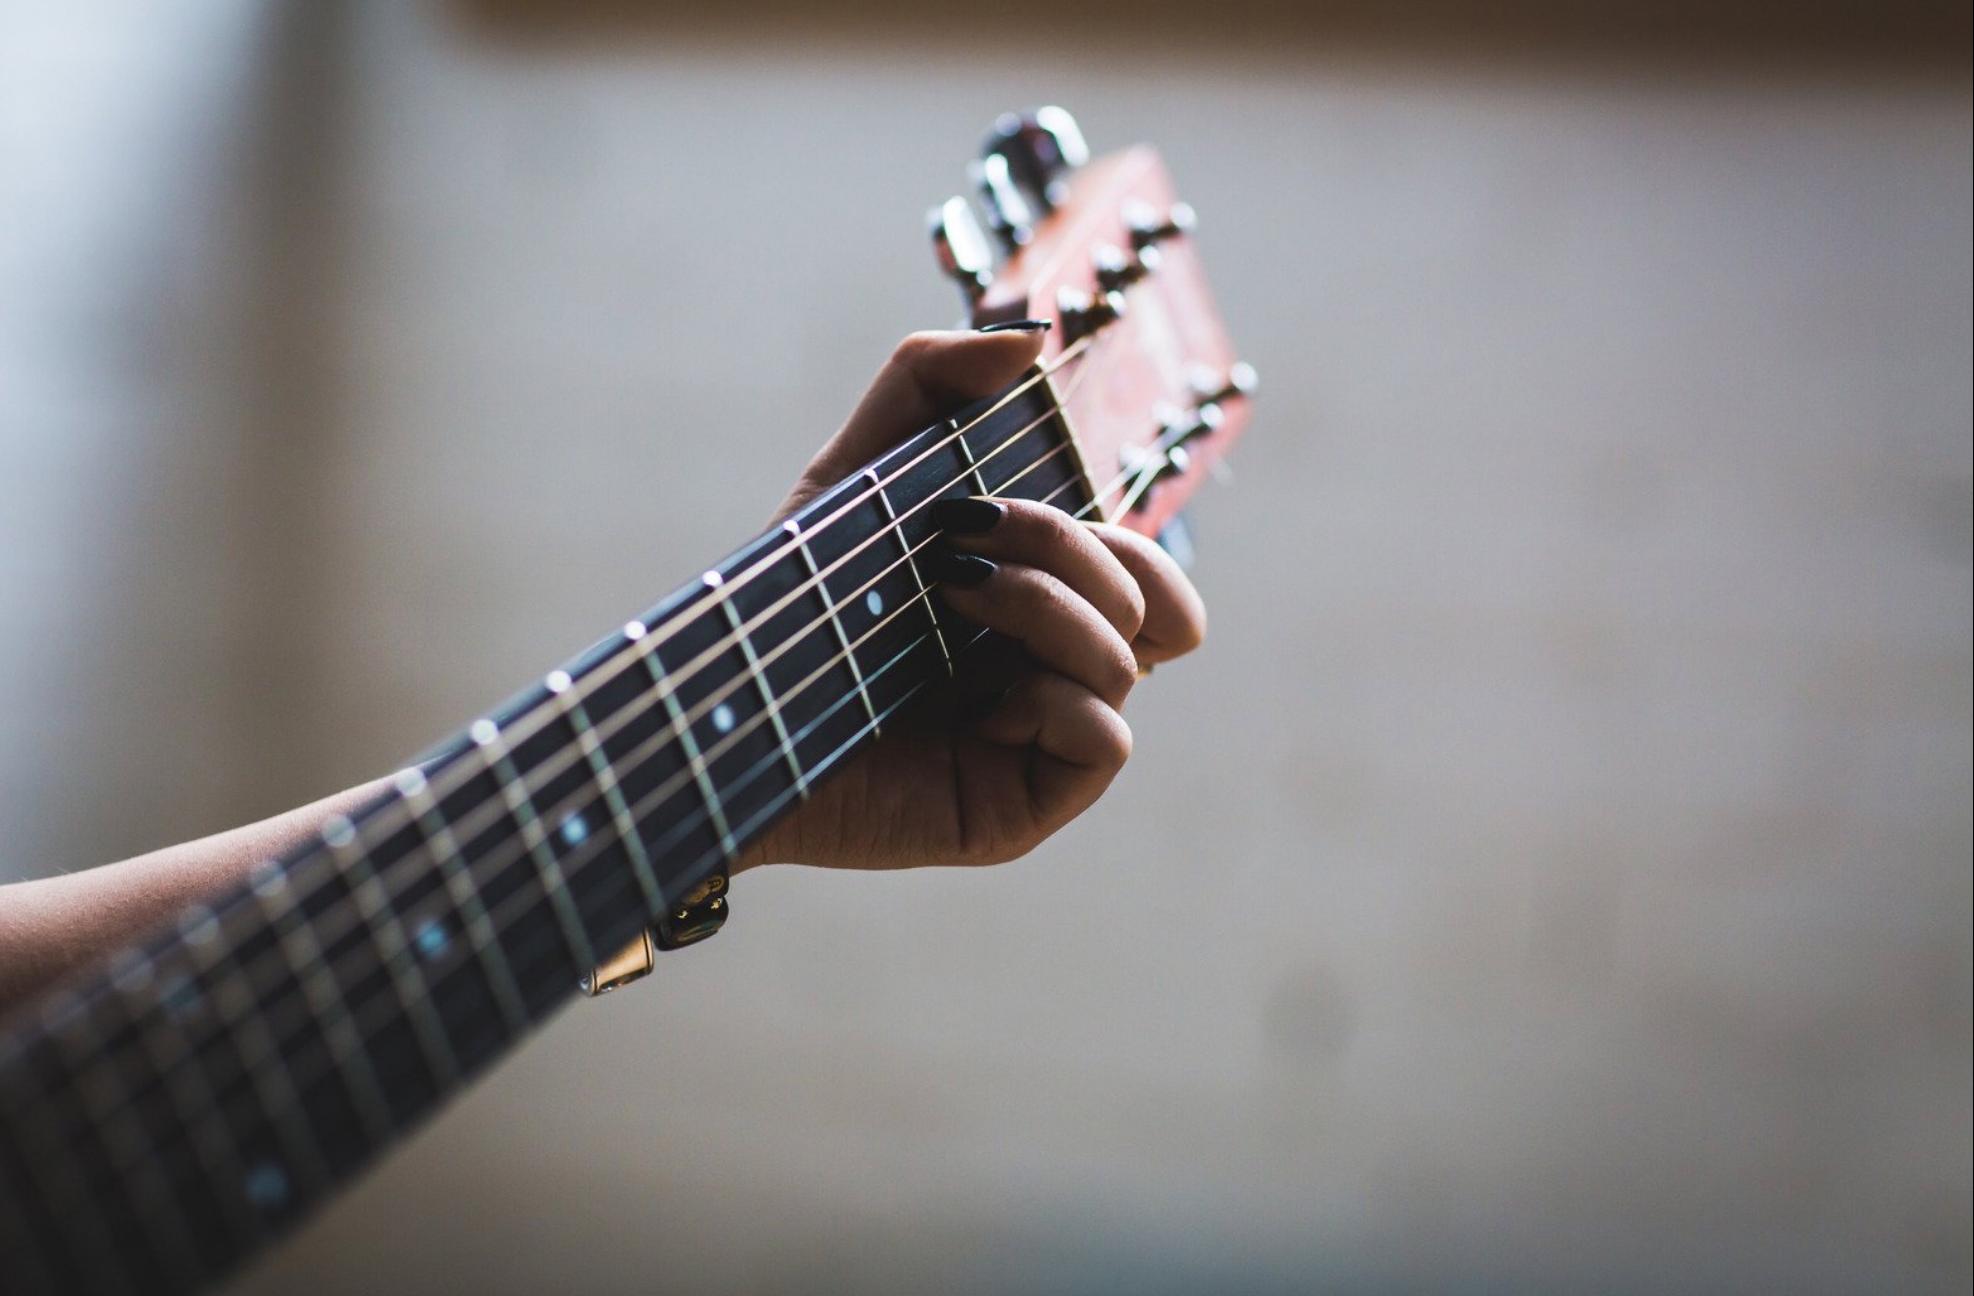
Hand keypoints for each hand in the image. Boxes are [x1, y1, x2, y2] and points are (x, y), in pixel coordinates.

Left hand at [737, 330, 1206, 871]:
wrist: (723, 713)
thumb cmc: (793, 601)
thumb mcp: (855, 471)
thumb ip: (931, 379)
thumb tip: (1033, 338)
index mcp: (1040, 612)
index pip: (1151, 578)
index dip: (1119, 534)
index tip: (992, 507)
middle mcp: (1054, 677)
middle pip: (1159, 607)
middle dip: (1067, 550)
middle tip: (957, 547)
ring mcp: (1042, 745)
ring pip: (1129, 662)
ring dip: (1043, 610)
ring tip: (947, 601)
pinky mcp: (1021, 808)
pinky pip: (1108, 742)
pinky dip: (1055, 699)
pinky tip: (976, 703)